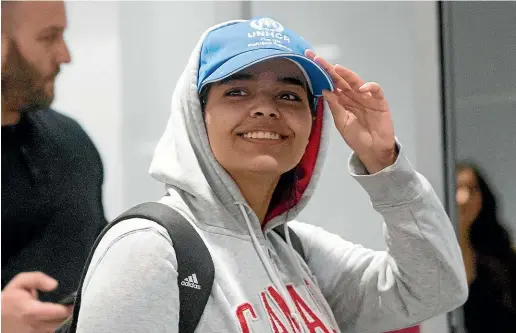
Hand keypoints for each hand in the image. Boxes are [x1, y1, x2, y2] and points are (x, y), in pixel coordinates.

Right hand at [1, 272, 72, 332]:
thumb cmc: (9, 300)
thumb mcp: (20, 282)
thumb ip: (37, 278)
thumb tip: (54, 284)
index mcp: (31, 311)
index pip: (58, 312)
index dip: (69, 307)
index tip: (73, 301)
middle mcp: (33, 325)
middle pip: (60, 323)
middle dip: (68, 314)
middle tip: (72, 306)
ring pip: (56, 329)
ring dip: (62, 321)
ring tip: (65, 312)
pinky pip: (49, 332)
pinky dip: (55, 326)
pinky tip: (56, 319)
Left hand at [306, 50, 396, 173]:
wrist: (373, 150)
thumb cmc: (356, 137)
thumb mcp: (341, 122)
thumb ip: (334, 106)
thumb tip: (324, 90)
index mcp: (342, 100)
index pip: (331, 84)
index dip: (321, 74)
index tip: (309, 62)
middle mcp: (353, 95)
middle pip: (341, 79)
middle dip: (329, 69)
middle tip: (317, 58)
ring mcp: (366, 97)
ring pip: (356, 81)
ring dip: (347, 74)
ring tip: (337, 68)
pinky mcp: (379, 101)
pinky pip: (375, 90)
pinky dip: (370, 87)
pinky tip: (361, 88)